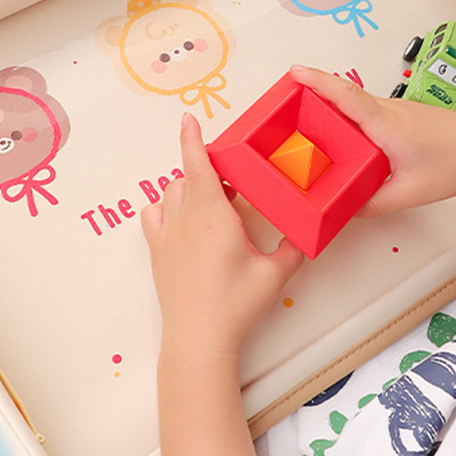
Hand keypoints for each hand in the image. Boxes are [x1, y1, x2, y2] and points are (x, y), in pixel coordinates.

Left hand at [142, 113, 304, 357]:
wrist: (199, 337)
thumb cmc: (234, 305)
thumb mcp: (275, 275)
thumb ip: (292, 250)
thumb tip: (302, 237)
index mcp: (213, 215)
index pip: (198, 164)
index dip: (192, 138)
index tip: (187, 118)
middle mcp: (185, 218)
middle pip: (188, 177)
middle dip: (206, 172)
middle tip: (230, 184)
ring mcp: (166, 235)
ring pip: (170, 193)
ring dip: (188, 188)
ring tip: (210, 203)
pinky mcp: (157, 252)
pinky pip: (153, 216)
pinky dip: (165, 209)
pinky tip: (181, 220)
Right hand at [289, 65, 455, 216]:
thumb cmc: (455, 166)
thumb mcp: (408, 193)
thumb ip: (372, 204)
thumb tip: (346, 210)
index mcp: (386, 123)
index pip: (345, 95)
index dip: (317, 81)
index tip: (295, 71)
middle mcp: (389, 109)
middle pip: (344, 94)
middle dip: (314, 91)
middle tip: (286, 98)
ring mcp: (397, 109)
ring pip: (356, 102)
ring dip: (332, 103)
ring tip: (308, 116)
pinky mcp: (403, 114)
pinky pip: (368, 109)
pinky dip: (350, 113)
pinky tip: (344, 132)